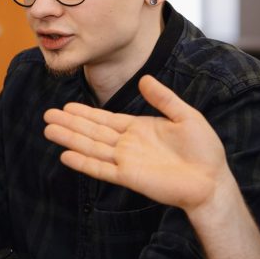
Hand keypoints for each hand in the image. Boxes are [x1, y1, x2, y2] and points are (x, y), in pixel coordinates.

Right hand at [43, 76, 234, 212]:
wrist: (212, 180)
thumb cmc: (204, 150)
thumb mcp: (185, 115)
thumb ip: (163, 98)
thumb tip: (144, 78)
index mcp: (139, 128)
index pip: (106, 119)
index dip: (85, 113)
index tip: (66, 106)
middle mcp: (128, 144)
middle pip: (93, 131)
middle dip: (70, 123)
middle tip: (47, 115)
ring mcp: (127, 161)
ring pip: (92, 147)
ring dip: (70, 139)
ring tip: (49, 130)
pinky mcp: (130, 177)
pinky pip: (102, 169)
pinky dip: (84, 163)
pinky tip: (66, 155)